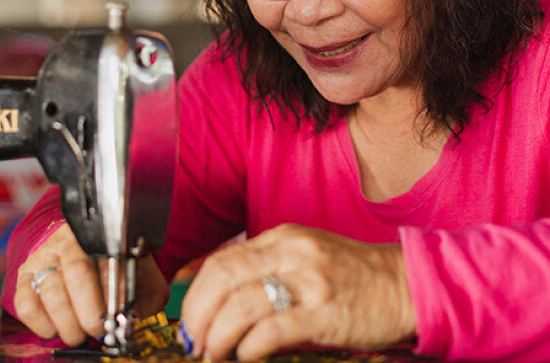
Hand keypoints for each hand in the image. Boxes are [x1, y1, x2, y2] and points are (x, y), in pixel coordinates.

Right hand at [12, 224, 169, 345]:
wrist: (93, 257)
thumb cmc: (119, 271)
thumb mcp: (140, 277)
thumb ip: (142, 295)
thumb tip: (128, 320)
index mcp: (100, 237)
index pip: (103, 262)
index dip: (108, 296)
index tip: (113, 320)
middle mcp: (68, 242)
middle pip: (74, 277)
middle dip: (86, 314)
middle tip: (96, 331)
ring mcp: (44, 258)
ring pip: (49, 293)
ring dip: (66, 324)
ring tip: (79, 334)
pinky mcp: (26, 277)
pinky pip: (25, 304)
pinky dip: (41, 324)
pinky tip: (56, 328)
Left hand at [180, 224, 415, 359]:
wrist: (406, 285)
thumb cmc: (349, 276)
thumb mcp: (300, 257)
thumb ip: (259, 267)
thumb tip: (205, 284)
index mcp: (280, 238)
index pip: (220, 260)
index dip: (194, 292)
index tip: (185, 318)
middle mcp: (290, 254)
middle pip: (222, 279)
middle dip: (197, 314)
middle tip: (193, 340)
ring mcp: (308, 283)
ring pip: (240, 306)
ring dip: (218, 335)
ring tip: (214, 354)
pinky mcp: (325, 314)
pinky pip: (271, 331)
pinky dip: (249, 347)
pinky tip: (246, 356)